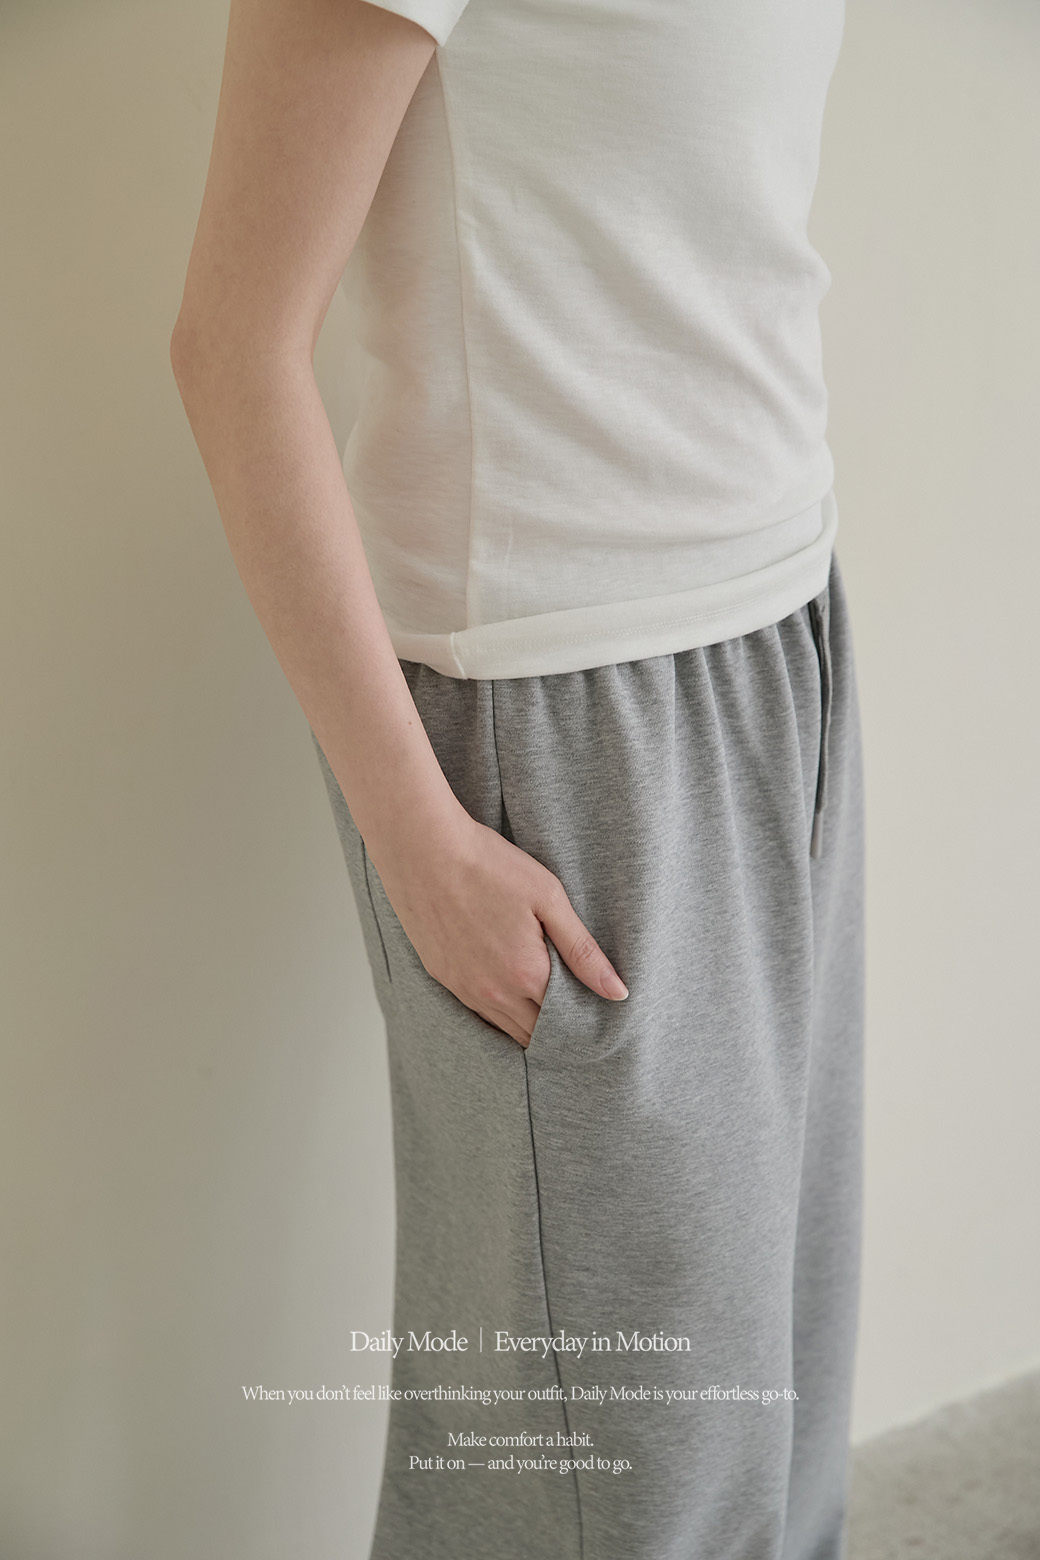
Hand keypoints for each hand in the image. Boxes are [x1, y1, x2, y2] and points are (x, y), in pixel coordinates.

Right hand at [368, 811, 628, 1046]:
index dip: (583, 1022)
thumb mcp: (548, 898)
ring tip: (547, 1010)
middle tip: (576, 1017)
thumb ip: (583, 951)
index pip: (565, 1023)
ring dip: (527, 1025)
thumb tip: (618, 993)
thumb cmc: (489, 865)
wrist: (422, 849)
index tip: (596, 1014)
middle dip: (557, 1032)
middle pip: (534, 1035)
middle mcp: (493, 993)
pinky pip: (478, 1013)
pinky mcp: (442, 977)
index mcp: (527, 975)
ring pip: (504, 1029)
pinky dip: (498, 1012)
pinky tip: (509, 994)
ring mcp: (463, 989)